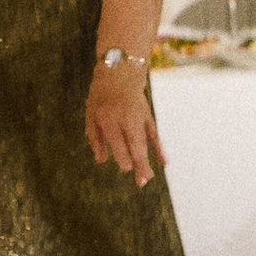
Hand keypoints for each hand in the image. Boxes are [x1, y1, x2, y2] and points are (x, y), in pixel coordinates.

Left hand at [86, 62, 162, 184]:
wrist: (120, 73)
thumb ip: (95, 138)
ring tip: (149, 178)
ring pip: (145, 142)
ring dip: (147, 160)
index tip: (126, 168)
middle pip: (134, 144)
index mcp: (108, 118)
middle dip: (138, 163)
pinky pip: (154, 135)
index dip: (122, 155)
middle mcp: (125, 119)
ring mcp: (139, 118)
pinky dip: (159, 149)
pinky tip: (164, 162)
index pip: (117, 140)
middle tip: (141, 182)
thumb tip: (101, 160)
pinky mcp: (147, 117)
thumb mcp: (91, 115)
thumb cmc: (101, 97)